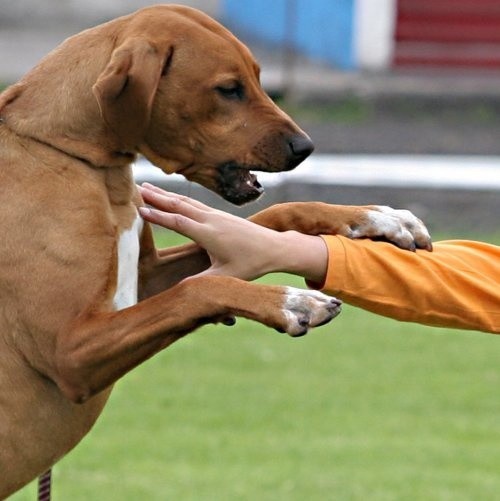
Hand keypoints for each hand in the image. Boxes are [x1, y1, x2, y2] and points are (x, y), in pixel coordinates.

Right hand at [138, 184, 328, 282]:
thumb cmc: (251, 265)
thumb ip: (203, 282)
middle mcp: (211, 220)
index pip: (178, 222)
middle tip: (135, 188)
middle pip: (178, 205)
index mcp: (209, 234)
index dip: (158, 216)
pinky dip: (179, 198)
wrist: (275, 247)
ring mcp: (216, 215)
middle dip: (156, 197)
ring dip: (165, 194)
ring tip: (147, 187)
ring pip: (185, 201)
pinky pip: (194, 203)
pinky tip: (173, 197)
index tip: (139, 209)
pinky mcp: (220, 214)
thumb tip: (180, 291)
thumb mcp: (226, 277)